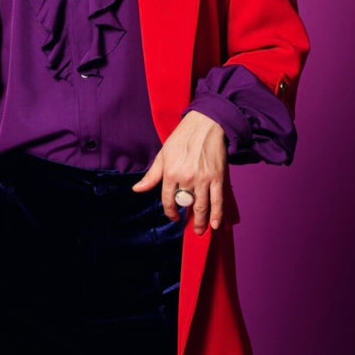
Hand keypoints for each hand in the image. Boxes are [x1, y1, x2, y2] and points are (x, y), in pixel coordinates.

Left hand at [132, 111, 226, 235]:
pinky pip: (217, 200)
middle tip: (190, 227)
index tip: (173, 217)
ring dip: (202, 221)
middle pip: (186, 205)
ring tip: (201, 230)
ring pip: (202, 206)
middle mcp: (186, 178)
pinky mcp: (217, 177)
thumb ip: (152, 175)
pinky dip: (217, 214)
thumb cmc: (182, 138)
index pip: (167, 200)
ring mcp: (203, 179)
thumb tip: (137, 190)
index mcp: (170, 172)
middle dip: (188, 219)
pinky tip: (216, 224)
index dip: (170, 212)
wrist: (206, 124)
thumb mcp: (163, 155)